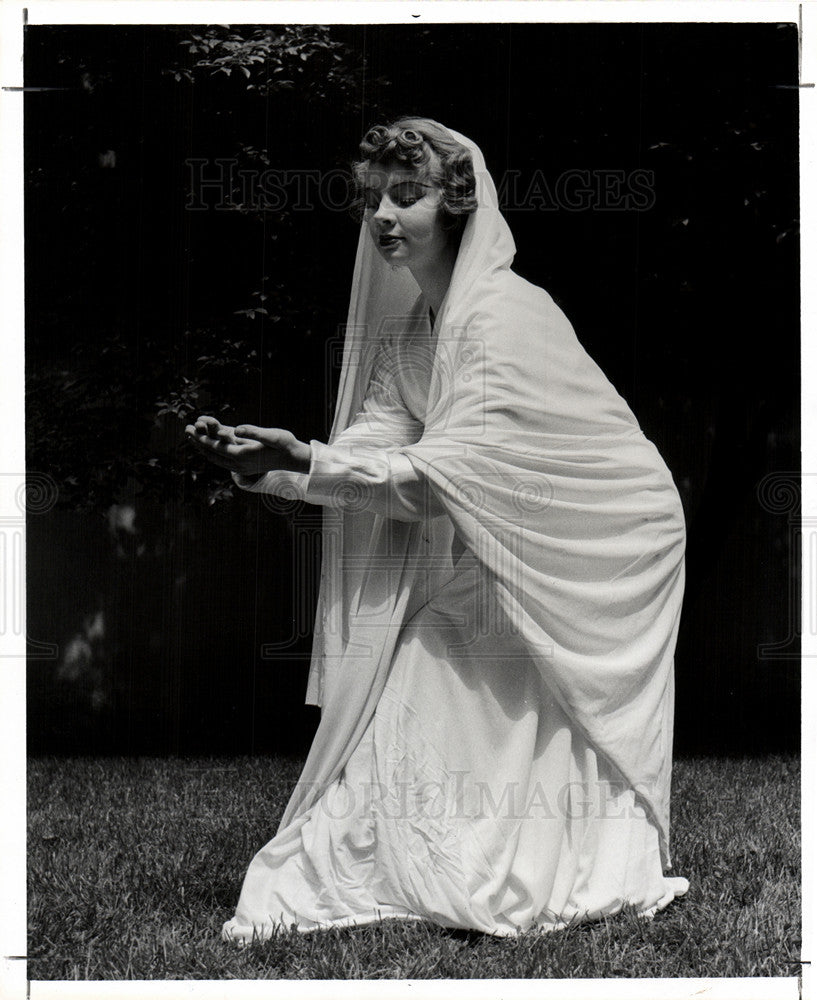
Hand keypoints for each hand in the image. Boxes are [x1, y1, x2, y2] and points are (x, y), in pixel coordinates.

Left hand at [185, 416, 310, 475]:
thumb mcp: (272, 436)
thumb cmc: (285, 445)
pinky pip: (223, 459)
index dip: (202, 438)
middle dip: (198, 442)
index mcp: (243, 455)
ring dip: (204, 447)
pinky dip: (214, 451)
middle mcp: (239, 463)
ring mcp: (241, 466)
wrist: (294, 459)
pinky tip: (209, 445)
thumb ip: (254, 432)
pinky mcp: (244, 465)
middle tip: (186, 430)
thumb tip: (236, 429)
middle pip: (213, 453)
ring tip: (193, 436)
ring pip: (216, 457)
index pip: (217, 446)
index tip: (191, 429)